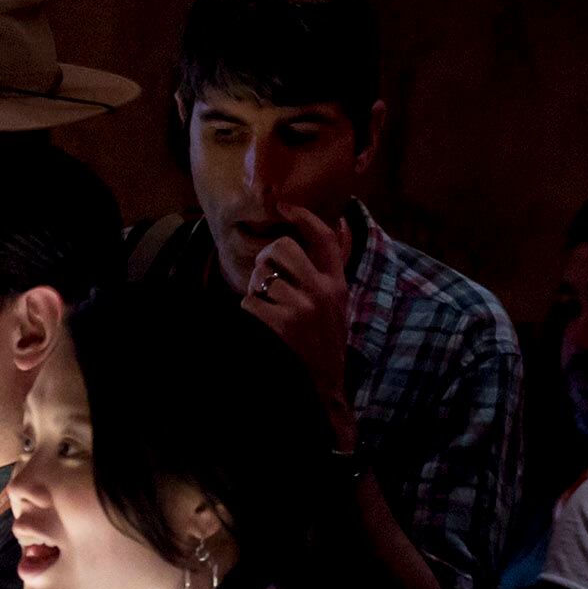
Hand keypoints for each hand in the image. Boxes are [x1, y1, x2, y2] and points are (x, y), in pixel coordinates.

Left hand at [240, 203, 353, 420]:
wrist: (326, 382)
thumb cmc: (326, 338)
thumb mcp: (339, 300)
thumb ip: (332, 266)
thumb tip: (337, 223)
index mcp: (337, 282)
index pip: (324, 238)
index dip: (304, 217)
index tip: (284, 206)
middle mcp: (323, 290)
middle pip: (281, 248)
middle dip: (266, 259)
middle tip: (268, 276)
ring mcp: (303, 307)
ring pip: (261, 276)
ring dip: (256, 289)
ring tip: (267, 305)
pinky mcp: (284, 324)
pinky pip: (250, 302)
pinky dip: (249, 310)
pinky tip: (262, 321)